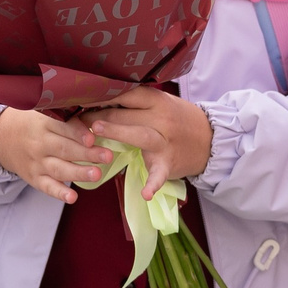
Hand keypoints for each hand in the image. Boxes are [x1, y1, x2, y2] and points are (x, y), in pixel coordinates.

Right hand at [0, 108, 110, 204]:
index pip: (62, 127)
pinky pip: (47, 187)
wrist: (2, 139)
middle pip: (64, 149)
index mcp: (44, 124)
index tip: (92, 138)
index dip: (77, 133)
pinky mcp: (35, 178)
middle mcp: (40, 144)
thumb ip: (68, 116)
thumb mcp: (44, 113)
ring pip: (59, 169)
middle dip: (87, 154)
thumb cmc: (33, 124)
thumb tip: (97, 119)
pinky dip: (59, 193)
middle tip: (107, 156)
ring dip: (78, 173)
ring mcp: (37, 163)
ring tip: (97, 174)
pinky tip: (72, 197)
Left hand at [79, 87, 213, 196]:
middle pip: (126, 114)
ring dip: (117, 132)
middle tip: (75, 118)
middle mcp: (161, 118)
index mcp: (157, 101)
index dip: (102, 94)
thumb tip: (99, 98)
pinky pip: (160, 174)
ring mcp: (165, 142)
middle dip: (98, 115)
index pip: (126, 93)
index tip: (80, 96)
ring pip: (139, 135)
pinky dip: (153, 184)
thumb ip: (136, 103)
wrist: (211, 140)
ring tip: (96, 133)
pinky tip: (145, 194)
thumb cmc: (179, 119)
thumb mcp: (161, 104)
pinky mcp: (169, 163)